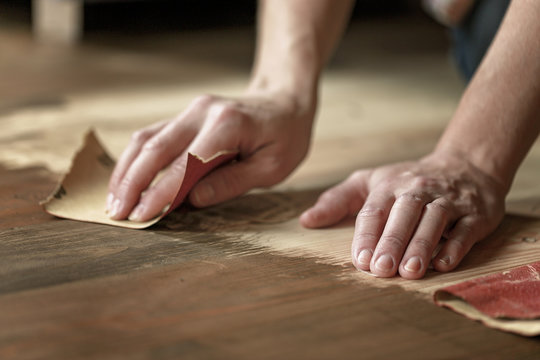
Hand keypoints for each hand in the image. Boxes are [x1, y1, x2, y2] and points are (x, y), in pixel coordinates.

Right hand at [107, 90, 315, 220]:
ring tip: (113, 200)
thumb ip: (232, 182)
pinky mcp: (186, 115)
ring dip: (126, 170)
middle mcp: (202, 112)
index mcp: (227, 125)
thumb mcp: (273, 167)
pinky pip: (153, 135)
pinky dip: (136, 158)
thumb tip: (191, 200)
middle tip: (117, 213)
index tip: (141, 217)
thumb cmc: (286, 136)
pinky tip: (127, 179)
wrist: (284, 100)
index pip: (185, 164)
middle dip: (132, 183)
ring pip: (146, 138)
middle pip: (154, 147)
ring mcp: (191, 110)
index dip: (160, 193)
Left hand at [300, 151, 505, 278]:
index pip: (375, 210)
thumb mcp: (369, 181)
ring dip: (422, 245)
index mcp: (390, 185)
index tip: (359, 260)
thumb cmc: (407, 180)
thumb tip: (306, 220)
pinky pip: (465, 228)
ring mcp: (449, 200)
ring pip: (434, 220)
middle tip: (381, 269)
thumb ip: (337, 200)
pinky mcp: (475, 213)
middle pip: (404, 214)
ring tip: (409, 271)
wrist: (464, 166)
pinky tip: (443, 263)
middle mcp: (418, 190)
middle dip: (392, 242)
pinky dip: (455, 245)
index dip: (366, 235)